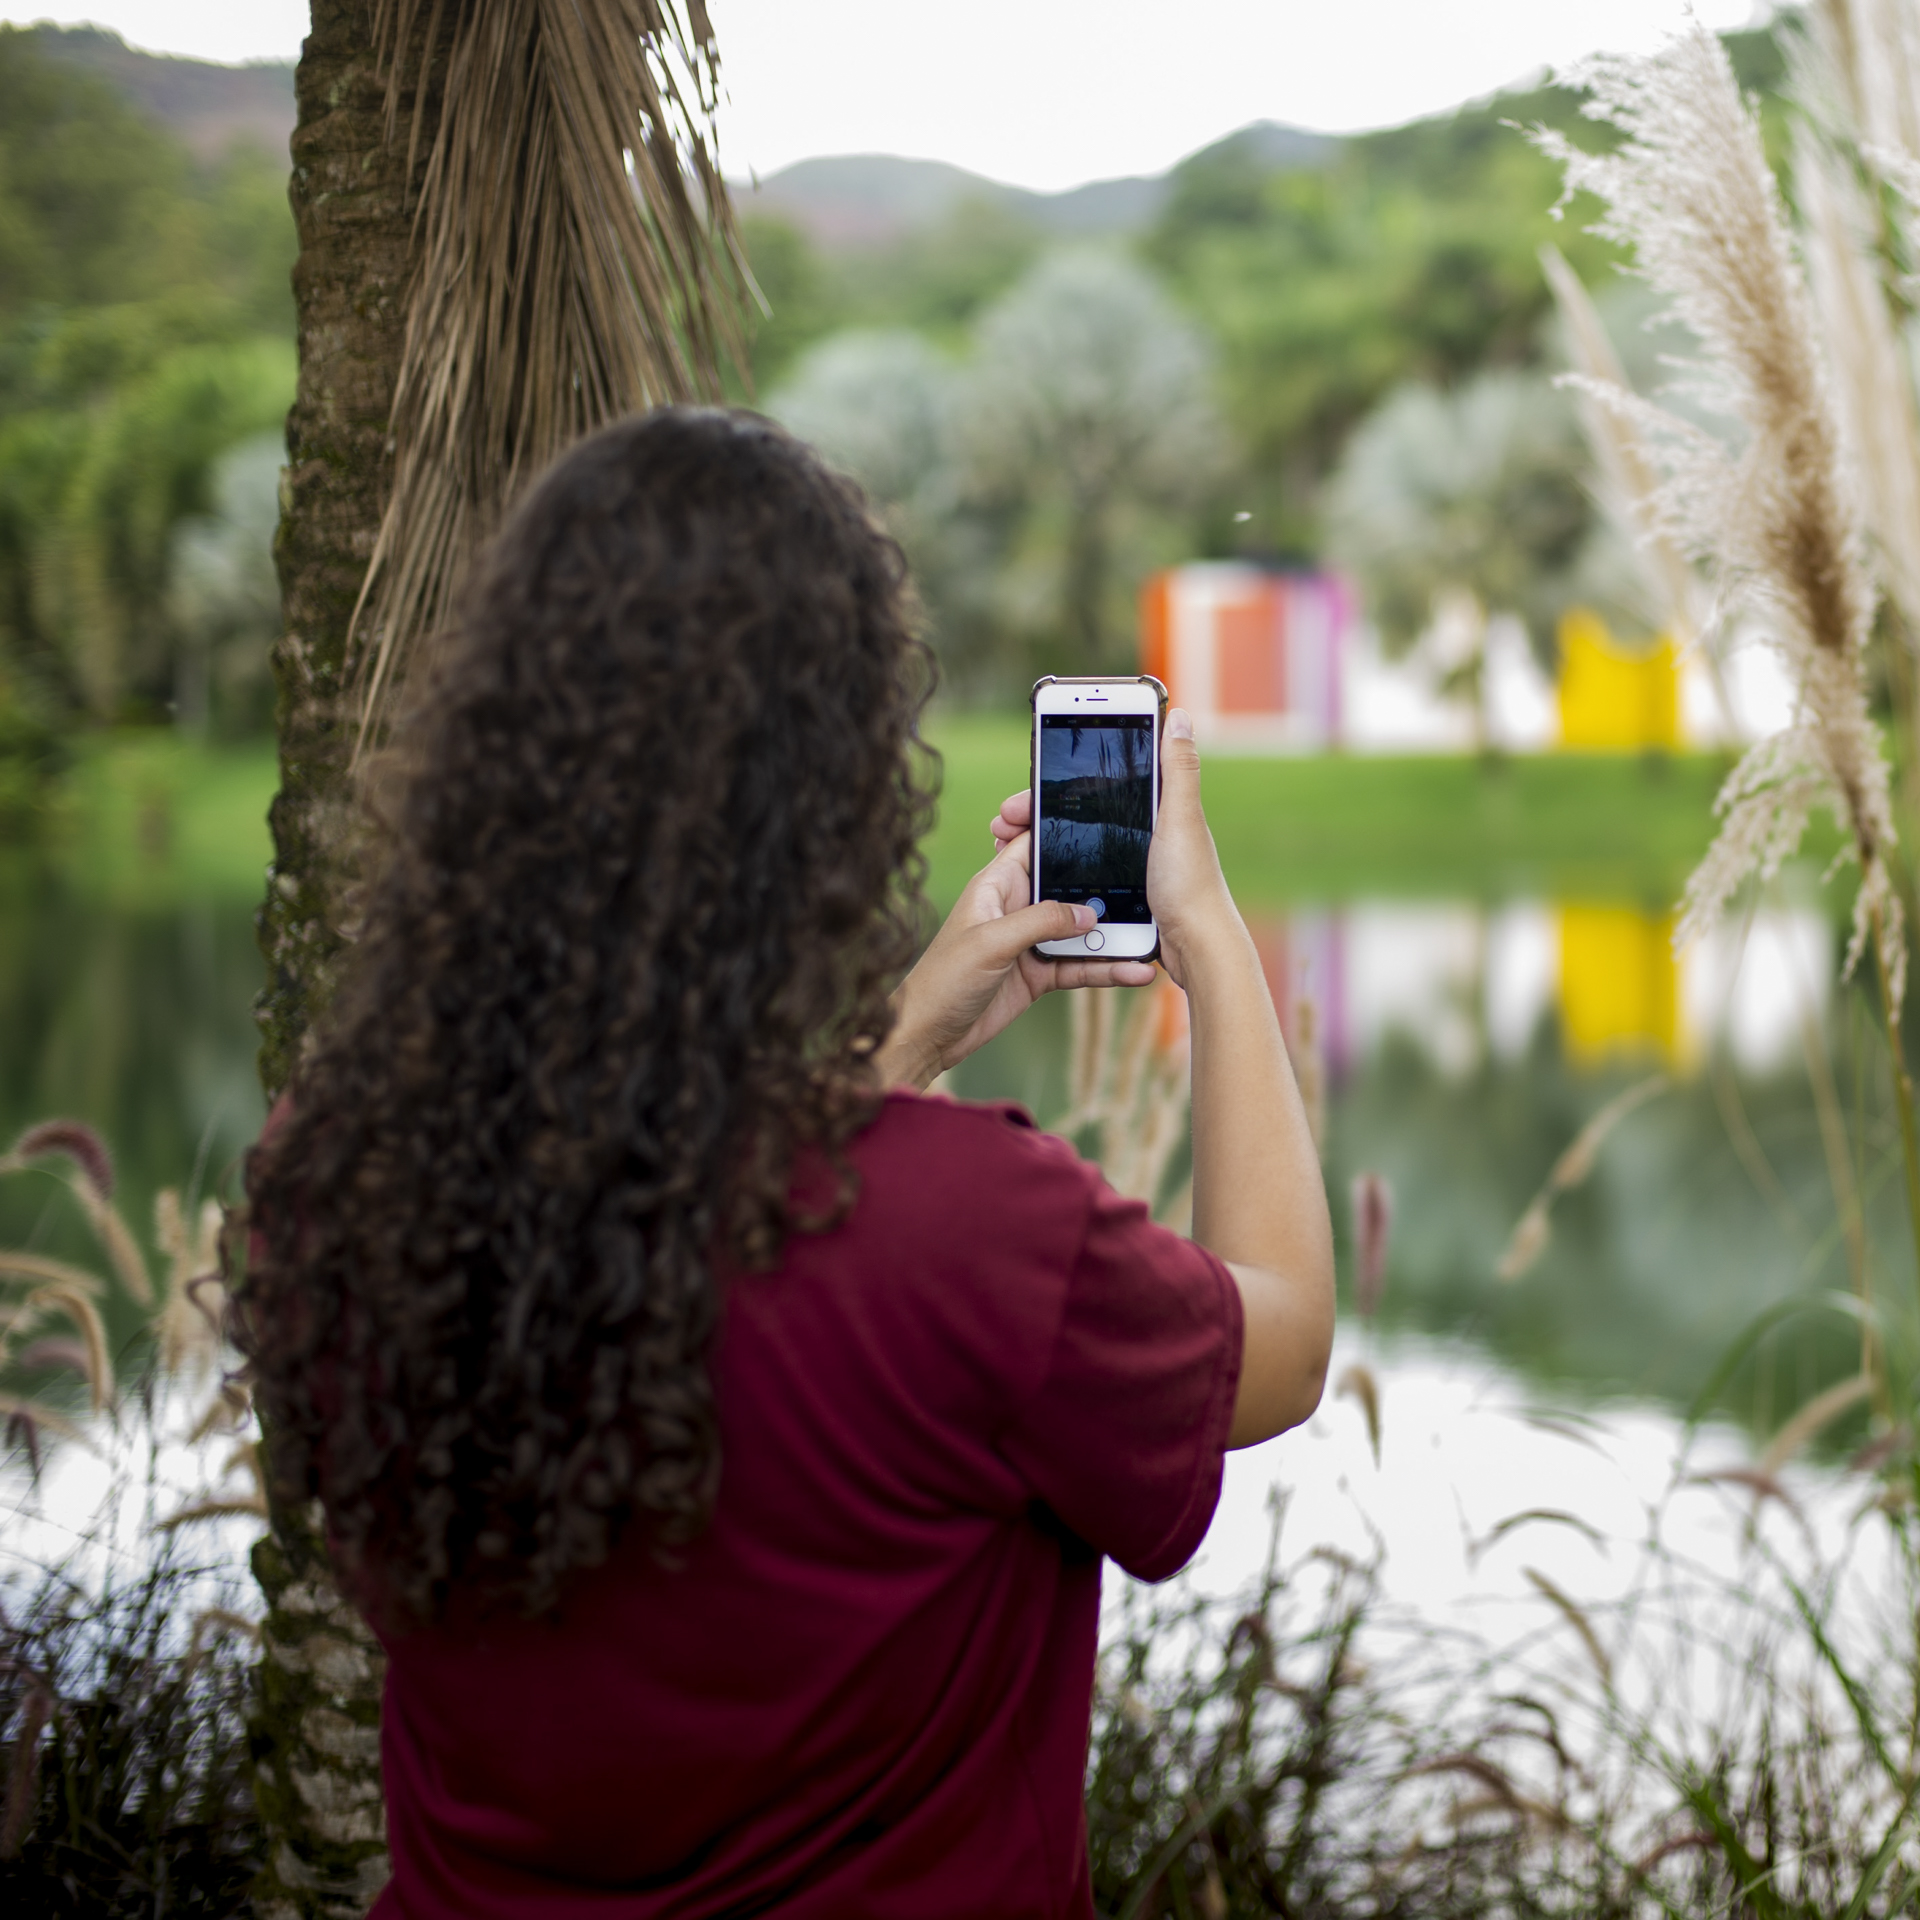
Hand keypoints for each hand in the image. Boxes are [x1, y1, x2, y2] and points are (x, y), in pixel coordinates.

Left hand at [878, 825, 1156, 1091]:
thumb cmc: (943, 980)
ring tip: (1150, 939)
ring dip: (1113, 935)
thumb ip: (1040, 922)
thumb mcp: (991, 943)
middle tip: (1147, 887)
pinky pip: (1080, 965)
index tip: (1106, 822)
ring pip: (1081, 931)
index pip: (1035, 844)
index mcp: (997, 885)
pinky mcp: (1040, 973)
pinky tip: (1134, 972)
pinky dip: (1106, 969)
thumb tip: (1089, 913)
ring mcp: (1031, 942)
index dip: (1065, 831)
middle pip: (1069, 887)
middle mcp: (1017, 908)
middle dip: (1104, 887)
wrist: (929, 1035)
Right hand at [990, 707, 1238, 990]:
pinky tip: (1029, 882)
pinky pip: (1079, 881)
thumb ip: (1177, 769)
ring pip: (1072, 850)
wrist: (1196, 950)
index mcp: (1155, 812)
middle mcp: (1141, 837)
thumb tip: (1180, 714)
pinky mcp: (1123, 900)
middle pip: (1076, 818)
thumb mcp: (1180, 818)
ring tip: (1003, 849)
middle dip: (1035, 816)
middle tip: (1000, 823)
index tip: (1022, 792)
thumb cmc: (1191, 885)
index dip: (1055, 785)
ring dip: (1035, 847)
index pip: (1093, 787)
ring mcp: (1130, 870)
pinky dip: (1051, 878)